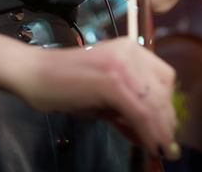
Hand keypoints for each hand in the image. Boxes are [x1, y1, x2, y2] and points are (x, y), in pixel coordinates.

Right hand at [10, 37, 180, 159]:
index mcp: (131, 50)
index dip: (167, 106)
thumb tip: (150, 135)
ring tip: (159, 150)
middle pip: (163, 92)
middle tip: (166, 146)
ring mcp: (122, 64)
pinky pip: (140, 111)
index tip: (166, 129)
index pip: (164, 79)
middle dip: (167, 122)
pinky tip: (151, 146)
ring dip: (161, 131)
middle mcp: (131, 52)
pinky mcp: (112, 81)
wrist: (33, 74)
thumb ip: (127, 111)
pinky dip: (149, 132)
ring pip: (155, 104)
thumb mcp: (104, 98)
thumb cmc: (64, 86)